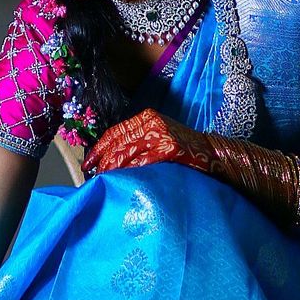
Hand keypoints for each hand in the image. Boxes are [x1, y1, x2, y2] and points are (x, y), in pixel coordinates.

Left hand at [82, 108, 213, 176]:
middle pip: (118, 143)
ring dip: (113, 169)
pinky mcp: (169, 148)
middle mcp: (151, 122)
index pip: (115, 132)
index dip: (98, 149)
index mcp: (146, 117)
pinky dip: (131, 172)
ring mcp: (160, 134)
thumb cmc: (183, 149)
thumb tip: (111, 159)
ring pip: (127, 152)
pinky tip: (124, 181)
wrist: (212, 153)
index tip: (88, 164)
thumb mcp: (158, 137)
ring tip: (105, 181)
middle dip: (103, 162)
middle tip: (94, 178)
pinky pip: (143, 162)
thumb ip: (138, 142)